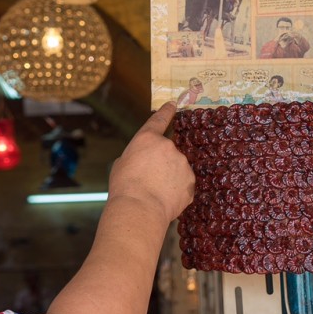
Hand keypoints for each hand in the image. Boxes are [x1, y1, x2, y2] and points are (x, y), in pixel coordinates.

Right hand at [108, 102, 194, 223]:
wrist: (140, 208)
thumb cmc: (124, 186)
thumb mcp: (122, 164)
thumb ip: (136, 157)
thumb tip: (142, 163)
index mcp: (148, 139)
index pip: (159, 120)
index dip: (166, 112)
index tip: (173, 105)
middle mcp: (168, 147)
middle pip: (167, 152)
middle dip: (160, 164)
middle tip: (148, 180)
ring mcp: (182, 164)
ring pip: (177, 168)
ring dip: (169, 177)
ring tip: (154, 193)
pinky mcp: (190, 182)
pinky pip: (183, 184)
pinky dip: (176, 191)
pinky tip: (164, 200)